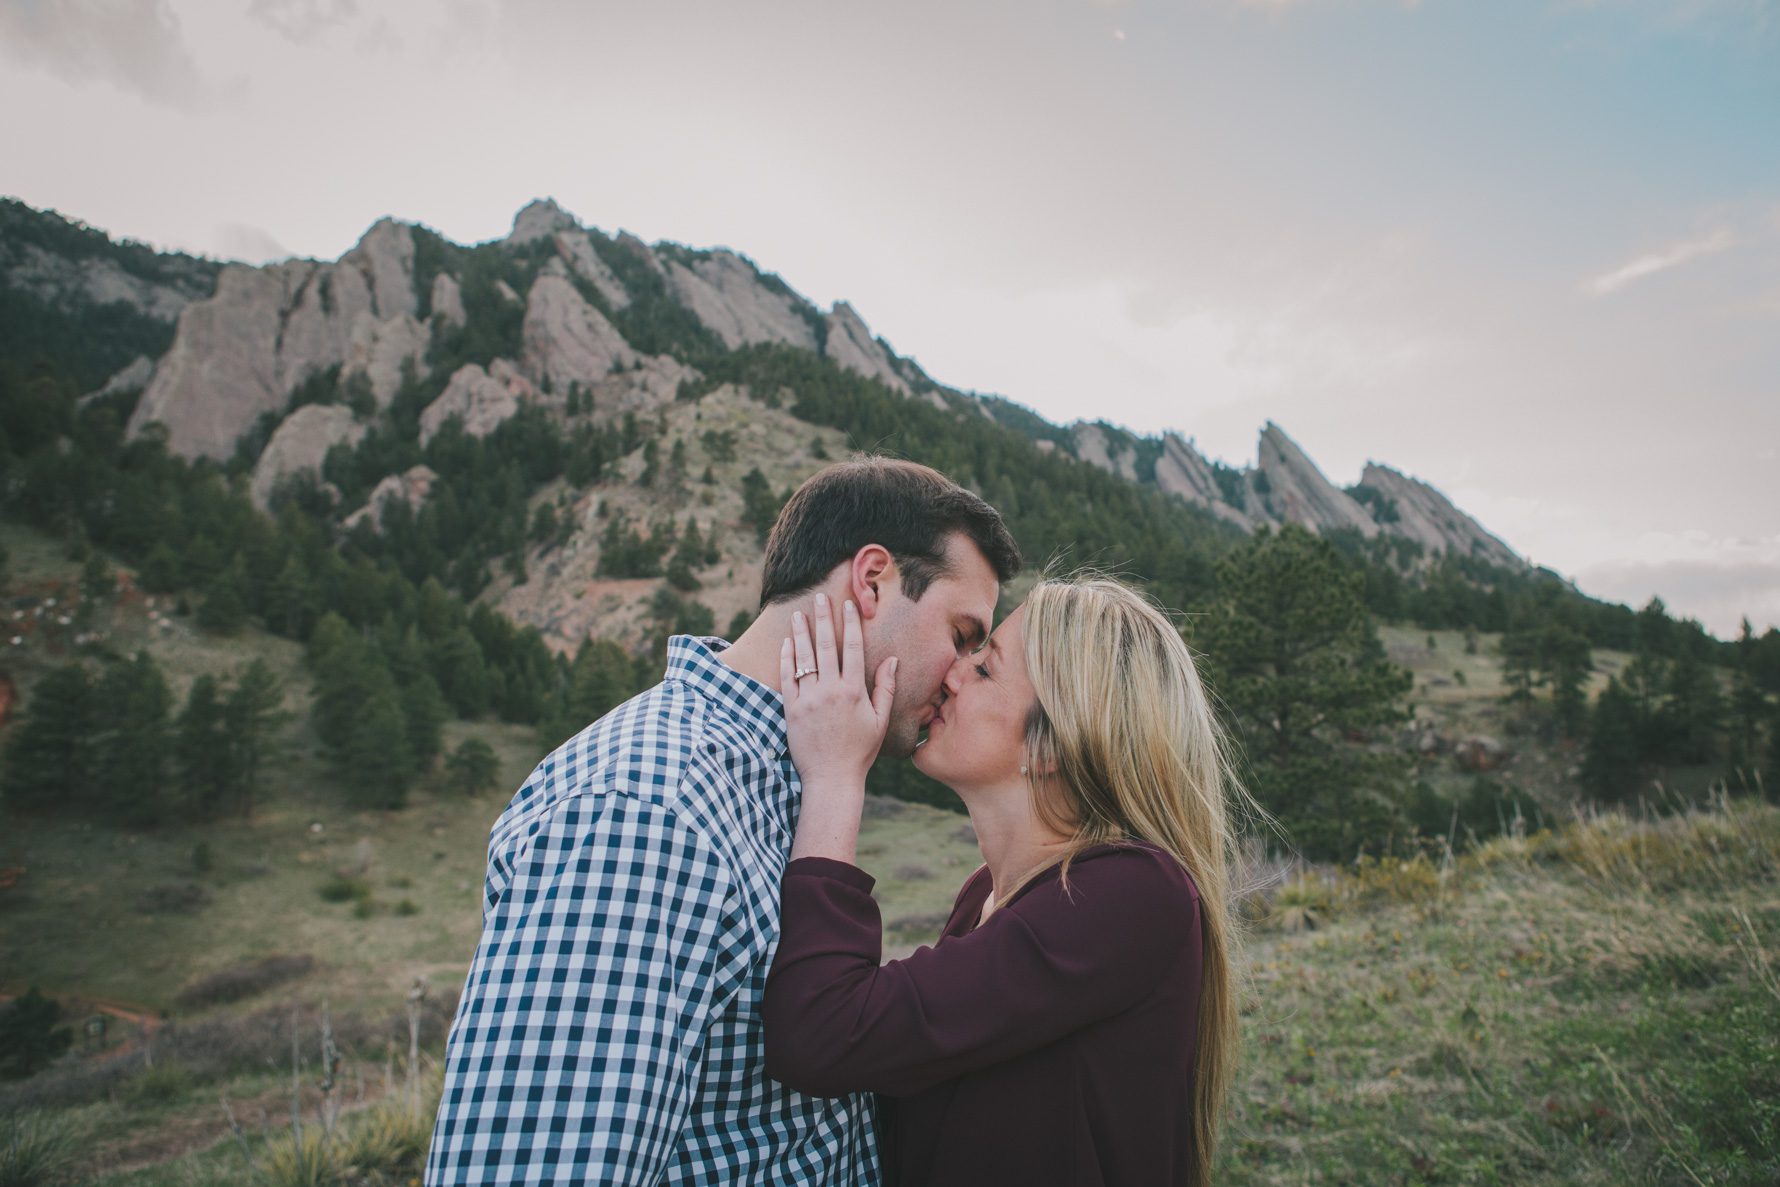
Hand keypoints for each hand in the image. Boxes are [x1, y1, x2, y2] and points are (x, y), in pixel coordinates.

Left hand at [780, 593, 897, 862]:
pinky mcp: (791, 710)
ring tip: (798, 615)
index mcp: (854, 691)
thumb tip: (892, 660)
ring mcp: (808, 699)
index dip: (850, 624)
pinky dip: (787, 659)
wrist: (831, 778)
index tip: (847, 605)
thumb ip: (884, 688)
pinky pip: (788, 678)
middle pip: (826, 646)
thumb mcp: (879, 720)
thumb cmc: (860, 751)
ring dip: (801, 633)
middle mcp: (830, 690)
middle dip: (823, 619)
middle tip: (818, 598)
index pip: (852, 648)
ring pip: (804, 658)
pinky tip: (787, 644)